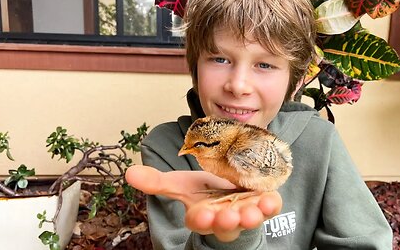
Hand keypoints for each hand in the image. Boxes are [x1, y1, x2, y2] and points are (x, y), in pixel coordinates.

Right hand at [125, 165, 281, 241]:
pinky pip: (269, 207)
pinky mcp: (262, 203)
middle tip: (228, 217)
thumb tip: (129, 173)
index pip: (198, 221)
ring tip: (252, 211)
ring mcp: (245, 212)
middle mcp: (224, 217)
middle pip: (225, 225)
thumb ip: (157, 182)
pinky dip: (270, 204)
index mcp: (202, 215)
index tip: (199, 214)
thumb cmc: (203, 191)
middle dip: (226, 222)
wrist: (230, 188)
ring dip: (251, 216)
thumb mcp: (179, 185)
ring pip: (249, 219)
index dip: (200, 219)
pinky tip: (270, 199)